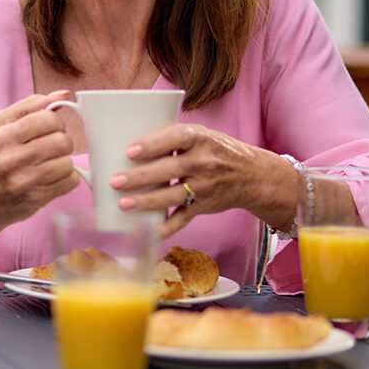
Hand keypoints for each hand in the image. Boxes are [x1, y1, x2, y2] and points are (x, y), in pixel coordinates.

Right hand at [0, 91, 81, 255]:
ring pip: (68, 162)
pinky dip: (66, 180)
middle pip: (61, 140)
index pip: (48, 117)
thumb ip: (32, 107)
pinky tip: (51, 179)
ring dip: (64, 163)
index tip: (50, 129)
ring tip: (49, 165)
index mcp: (3, 133)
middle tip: (51, 149)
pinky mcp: (35, 198)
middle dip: (62, 144)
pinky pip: (70, 181)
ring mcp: (22, 179)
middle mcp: (10, 156)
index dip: (55, 123)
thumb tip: (63, 94)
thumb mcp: (3, 127)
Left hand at [110, 123, 297, 238]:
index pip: (176, 138)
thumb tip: (126, 144)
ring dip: (147, 202)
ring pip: (173, 196)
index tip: (130, 151)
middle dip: (140, 177)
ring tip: (123, 204)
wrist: (252, 175)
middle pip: (169, 170)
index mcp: (200, 138)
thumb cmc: (215, 150)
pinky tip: (146, 232)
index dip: (153, 144)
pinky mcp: (203, 206)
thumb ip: (171, 138)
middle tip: (115, 181)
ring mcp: (205, 186)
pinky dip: (165, 228)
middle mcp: (204, 162)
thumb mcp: (201, 135)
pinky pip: (183, 219)